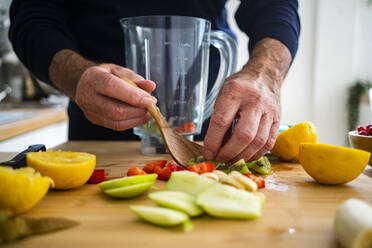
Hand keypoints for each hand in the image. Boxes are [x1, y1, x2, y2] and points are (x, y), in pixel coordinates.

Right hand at [75, 64, 156, 130]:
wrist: (86, 83)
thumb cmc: (105, 75)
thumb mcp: (119, 70)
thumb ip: (135, 78)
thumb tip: (151, 86)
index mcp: (93, 77)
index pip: (111, 87)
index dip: (132, 95)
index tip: (150, 100)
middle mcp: (87, 96)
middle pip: (114, 109)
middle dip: (137, 110)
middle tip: (152, 106)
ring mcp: (90, 111)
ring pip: (116, 121)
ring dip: (137, 118)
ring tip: (149, 112)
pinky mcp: (95, 120)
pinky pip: (116, 126)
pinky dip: (132, 122)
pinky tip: (141, 117)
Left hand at [202, 38, 290, 162]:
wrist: (265, 75)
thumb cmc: (240, 87)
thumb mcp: (223, 94)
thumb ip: (218, 118)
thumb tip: (214, 146)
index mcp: (235, 91)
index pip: (222, 121)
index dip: (213, 141)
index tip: (207, 153)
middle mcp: (254, 101)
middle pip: (244, 135)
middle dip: (229, 152)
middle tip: (220, 159)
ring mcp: (269, 111)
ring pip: (258, 142)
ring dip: (242, 156)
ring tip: (231, 161)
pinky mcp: (278, 120)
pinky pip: (269, 143)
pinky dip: (256, 154)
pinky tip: (245, 156)